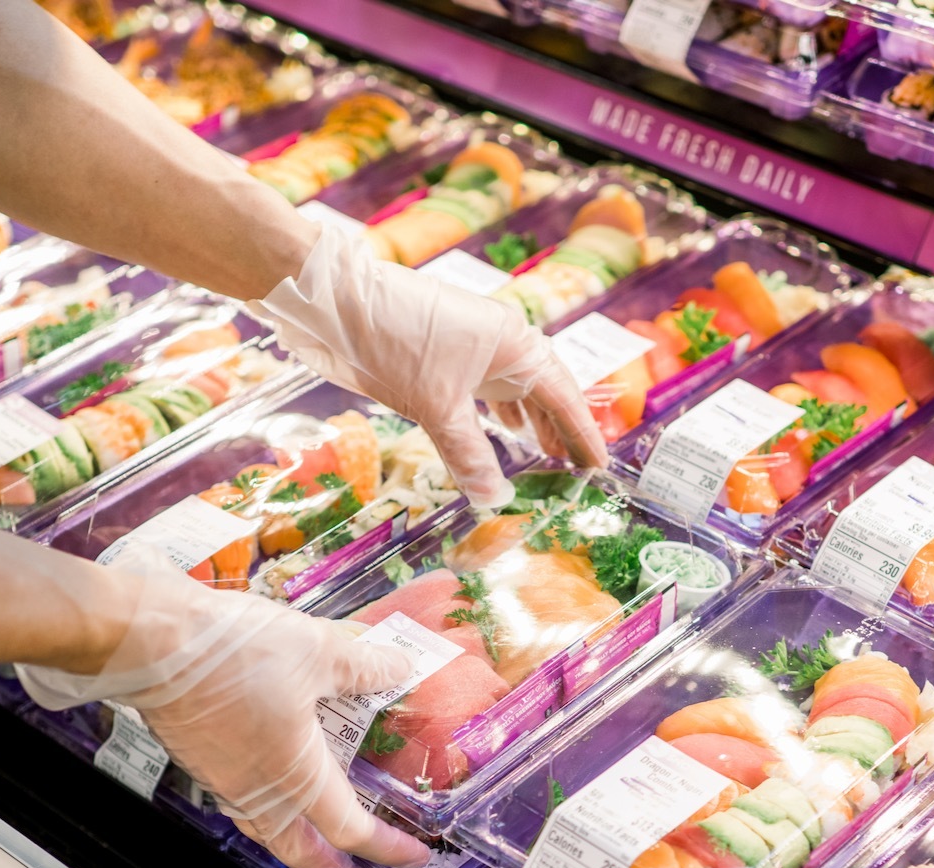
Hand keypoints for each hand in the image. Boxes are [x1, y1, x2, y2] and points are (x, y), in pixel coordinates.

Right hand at [16, 545, 429, 867]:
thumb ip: (363, 665)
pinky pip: (238, 798)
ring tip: (314, 832)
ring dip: (297, 840)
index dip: (388, 848)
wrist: (150, 640)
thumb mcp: (317, 650)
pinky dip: (264, 803)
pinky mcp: (198, 755)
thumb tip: (398, 667)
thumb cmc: (227, 652)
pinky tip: (269, 774)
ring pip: (265, 828)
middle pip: (300, 852)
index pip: (351, 830)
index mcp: (294, 774)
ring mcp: (221, 775)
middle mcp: (256, 787)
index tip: (413, 855)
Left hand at [249, 223, 605, 506]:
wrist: (336, 302)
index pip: (562, 394)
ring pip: (513, 390)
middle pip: (544, 391)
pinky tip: (501, 432)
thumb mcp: (436, 405)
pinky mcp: (444, 355)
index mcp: (514, 343)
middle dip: (560, 431)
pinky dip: (497, 415)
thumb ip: (467, 453)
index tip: (598, 465)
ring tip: (544, 457)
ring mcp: (472, 346)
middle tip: (576, 470)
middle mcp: (500, 342)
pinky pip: (484, 390)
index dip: (581, 432)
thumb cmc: (393, 340)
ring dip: (530, 424)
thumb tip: (492, 499)